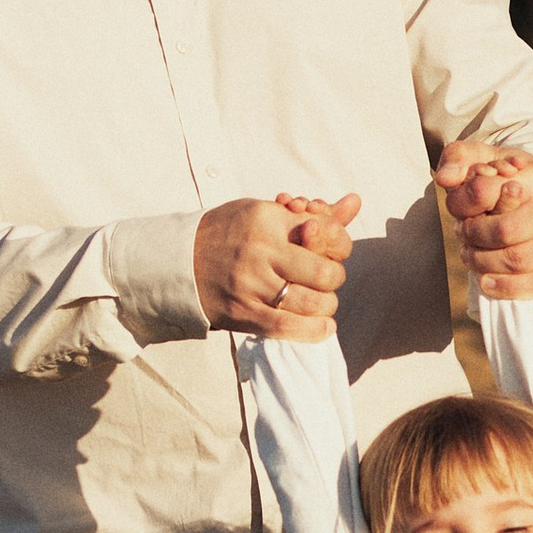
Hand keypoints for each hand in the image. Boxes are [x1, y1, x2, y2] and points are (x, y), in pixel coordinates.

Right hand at [195, 191, 359, 338]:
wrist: (176, 261)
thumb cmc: (228, 233)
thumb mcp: (265, 212)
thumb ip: (313, 213)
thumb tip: (356, 202)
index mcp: (267, 219)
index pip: (326, 234)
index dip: (340, 246)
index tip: (334, 252)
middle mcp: (260, 251)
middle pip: (324, 273)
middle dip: (334, 279)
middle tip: (327, 280)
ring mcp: (250, 285)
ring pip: (311, 303)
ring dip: (326, 306)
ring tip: (322, 302)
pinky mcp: (242, 313)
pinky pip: (288, 328)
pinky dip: (314, 331)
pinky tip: (324, 326)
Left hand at [433, 141, 532, 296]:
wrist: (530, 202)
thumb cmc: (497, 180)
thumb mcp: (477, 157)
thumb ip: (457, 158)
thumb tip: (446, 179)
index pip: (489, 192)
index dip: (466, 206)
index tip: (462, 210)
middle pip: (506, 231)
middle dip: (474, 237)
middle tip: (463, 235)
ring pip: (518, 260)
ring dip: (483, 262)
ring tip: (471, 254)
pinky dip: (505, 287)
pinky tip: (486, 280)